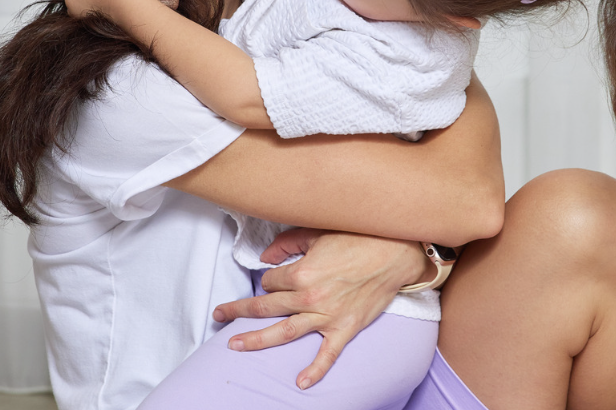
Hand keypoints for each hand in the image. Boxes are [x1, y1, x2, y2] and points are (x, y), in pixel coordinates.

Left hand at [211, 230, 430, 388]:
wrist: (395, 252)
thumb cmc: (358, 238)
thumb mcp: (318, 232)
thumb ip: (288, 243)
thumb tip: (265, 257)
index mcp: (301, 272)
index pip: (270, 281)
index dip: (270, 278)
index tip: (277, 275)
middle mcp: (309, 297)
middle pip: (265, 307)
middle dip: (239, 311)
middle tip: (219, 315)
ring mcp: (327, 316)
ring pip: (283, 332)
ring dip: (256, 340)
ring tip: (233, 345)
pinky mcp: (345, 328)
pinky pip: (328, 355)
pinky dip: (315, 370)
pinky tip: (300, 382)